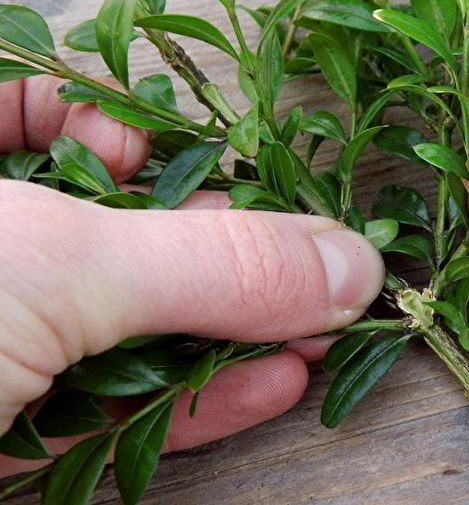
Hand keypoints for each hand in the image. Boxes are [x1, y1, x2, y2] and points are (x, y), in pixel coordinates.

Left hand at [0, 76, 383, 474]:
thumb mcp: (55, 263)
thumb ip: (208, 261)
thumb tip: (348, 265)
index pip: (34, 113)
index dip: (105, 116)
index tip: (163, 143)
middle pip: (114, 234)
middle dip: (219, 245)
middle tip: (313, 259)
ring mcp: (2, 352)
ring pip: (132, 328)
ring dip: (233, 330)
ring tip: (320, 325)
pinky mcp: (17, 440)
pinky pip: (121, 408)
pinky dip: (202, 399)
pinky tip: (275, 380)